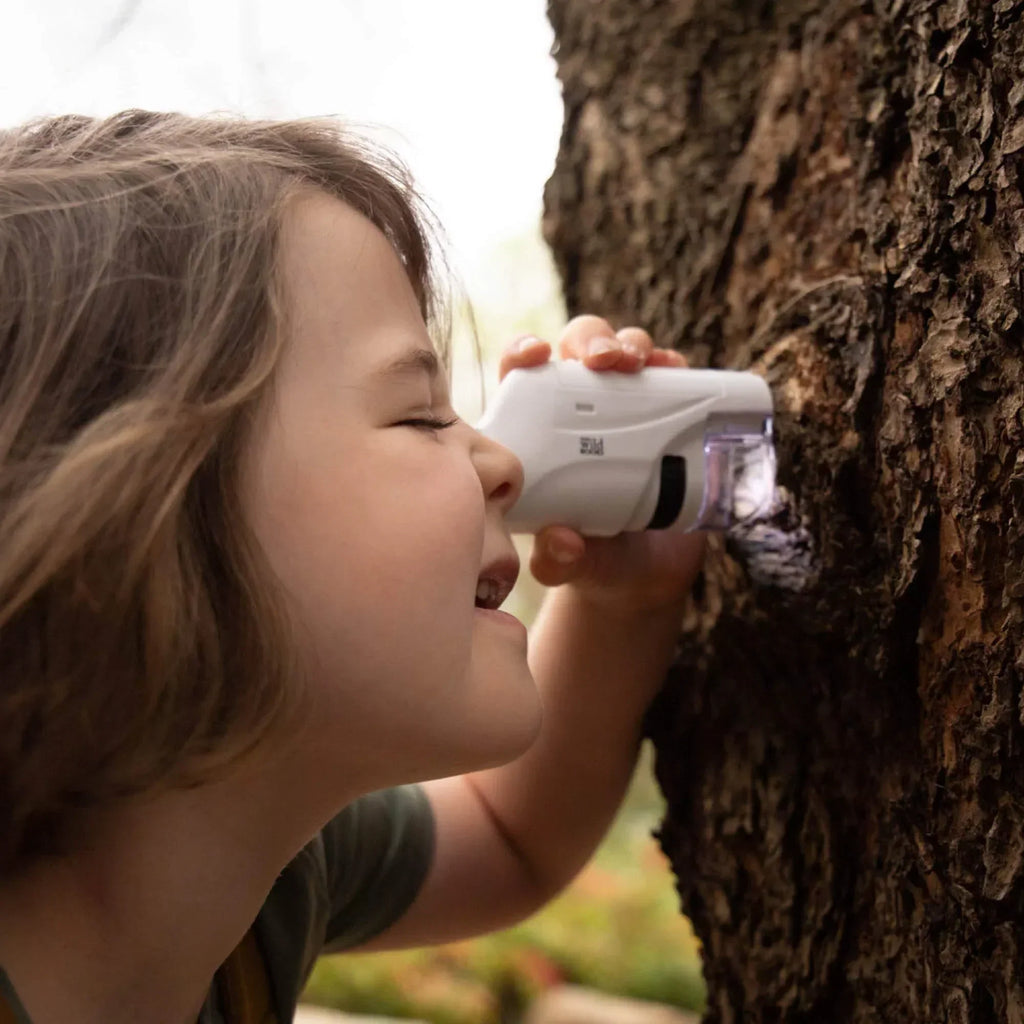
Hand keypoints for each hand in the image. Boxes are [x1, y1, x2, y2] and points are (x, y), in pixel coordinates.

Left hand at [497, 315, 706, 614]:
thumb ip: (558, 559)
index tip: (536, 355)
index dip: (524, 352)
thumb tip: (561, 542)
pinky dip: (673, 366)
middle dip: (590, 340)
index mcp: (539, 431)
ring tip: (638, 364)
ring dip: (631, 344)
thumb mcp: (570, 564)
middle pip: (577, 349)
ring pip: (626, 352)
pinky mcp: (670, 416)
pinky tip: (676, 370)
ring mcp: (628, 408)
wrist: (644, 576)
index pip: (521, 376)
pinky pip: (673, 378)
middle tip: (603, 360)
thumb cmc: (591, 559)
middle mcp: (581, 408)